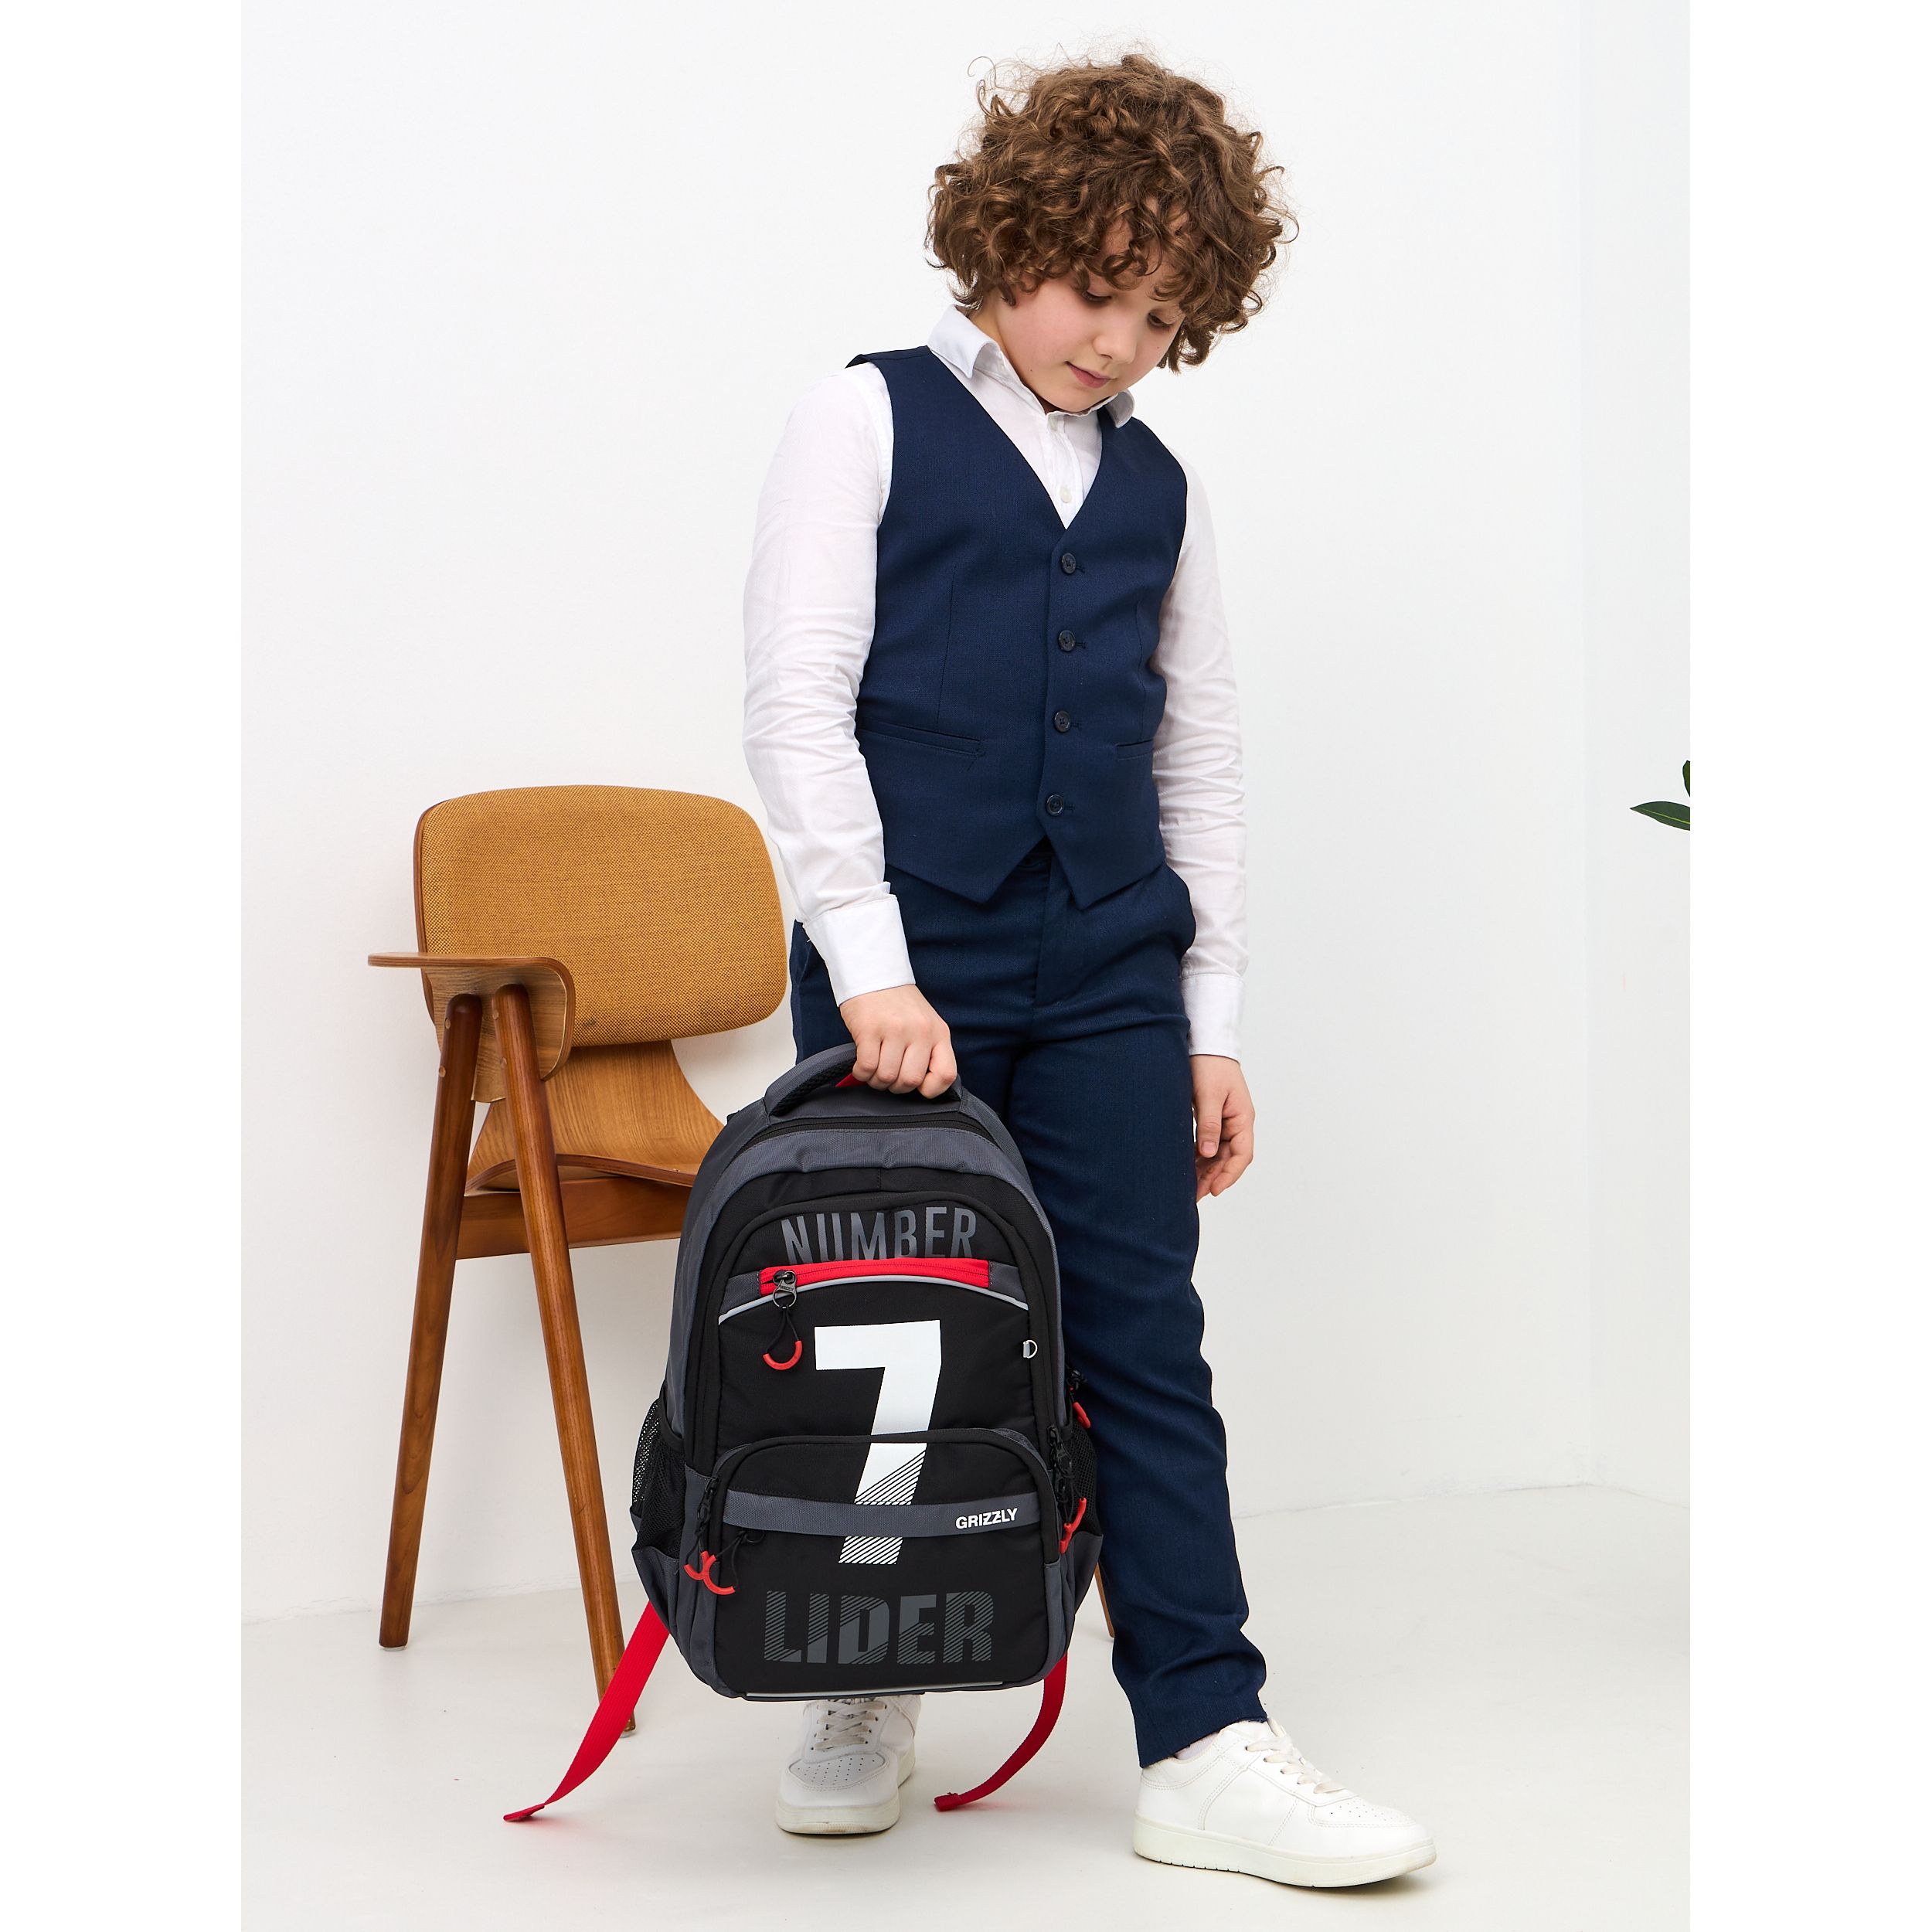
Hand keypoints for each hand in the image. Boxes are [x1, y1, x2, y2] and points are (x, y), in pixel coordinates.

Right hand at [837, 983, 957, 1096]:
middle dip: (895, 1086)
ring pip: (886, 1077)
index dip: (930, 1089)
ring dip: (876, 1080)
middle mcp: (920, 1031)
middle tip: (888, 1075)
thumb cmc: (898, 1004)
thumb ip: (928, 1051)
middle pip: (910, 1081)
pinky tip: (860, 1066)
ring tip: (873, 1069)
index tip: (917, 1085)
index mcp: (939, 1033)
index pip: (946, 1075)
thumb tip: (920, 1087)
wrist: (873, 974)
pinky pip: (867, 1067)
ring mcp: (895, 1029)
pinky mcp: (869, 1029)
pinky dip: (861, 1073)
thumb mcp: (926, 1023)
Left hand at [1191, 1055, 1253, 1200]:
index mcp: (1243, 1118)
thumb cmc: (1210, 1066)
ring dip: (1207, 1170)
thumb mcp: (1208, 1095)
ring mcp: (1226, 1121)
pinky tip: (1188, 1167)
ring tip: (1190, 1187)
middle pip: (1229, 1158)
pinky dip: (1200, 1157)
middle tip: (1196, 1195)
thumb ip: (1209, 1125)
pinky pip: (1210, 1143)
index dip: (1230, 1175)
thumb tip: (1208, 1154)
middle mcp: (1237, 1123)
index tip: (1215, 1190)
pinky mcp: (1213, 1118)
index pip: (1242, 1154)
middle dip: (1214, 1177)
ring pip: (1219, 1154)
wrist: (1204, 1045)